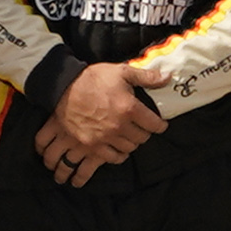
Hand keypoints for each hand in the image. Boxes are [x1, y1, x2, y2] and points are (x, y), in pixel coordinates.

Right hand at [38, 63, 158, 185]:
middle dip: (144, 134)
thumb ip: (146, 77)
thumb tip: (167, 77)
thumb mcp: (122, 72)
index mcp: (129, 109)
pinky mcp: (90, 145)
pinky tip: (116, 150)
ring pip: (127, 150)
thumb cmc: (93, 78)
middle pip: (141, 139)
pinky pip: (109, 158)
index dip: (160, 125)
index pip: (154, 125)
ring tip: (128, 139)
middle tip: (141, 130)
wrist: (63, 87)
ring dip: (130, 145)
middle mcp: (118, 127)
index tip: (160, 125)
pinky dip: (115, 156)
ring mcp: (103, 138)